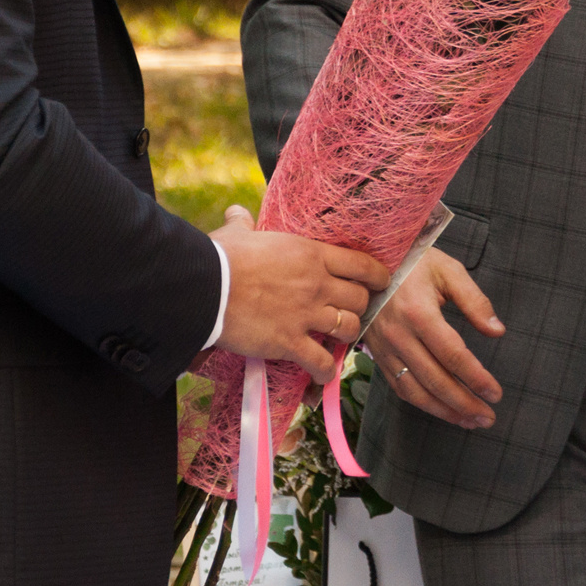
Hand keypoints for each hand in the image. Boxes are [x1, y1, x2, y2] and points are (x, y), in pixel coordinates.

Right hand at [210, 205, 392, 379]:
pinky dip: (326, 371)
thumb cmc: (221, 257)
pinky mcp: (290, 342)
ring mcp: (306, 314)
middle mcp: (317, 284)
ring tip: (338, 339)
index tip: (381, 282)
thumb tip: (237, 212)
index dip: (377, 276)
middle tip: (350, 312)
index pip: (361, 264)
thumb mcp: (238, 234)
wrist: (205, 288)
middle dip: (360, 307)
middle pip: (360, 299)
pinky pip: (321, 361)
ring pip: (349, 328)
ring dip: (346, 336)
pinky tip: (323, 374)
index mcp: (311, 254)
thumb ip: (245, 224)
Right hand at [361, 249, 505, 430]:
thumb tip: (497, 331)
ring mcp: (385, 348)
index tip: (496, 393)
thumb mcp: (448, 271)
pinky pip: (399, 388)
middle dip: (464, 403)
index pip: (453, 355)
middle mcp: (399, 335)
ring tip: (470, 421)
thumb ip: (475, 301)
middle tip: (488, 418)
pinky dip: (422, 404)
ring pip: (415, 391)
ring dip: (444, 411)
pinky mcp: (377, 355)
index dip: (476, 378)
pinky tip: (442, 410)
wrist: (369, 263)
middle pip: (435, 380)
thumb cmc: (414, 263)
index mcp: (419, 312)